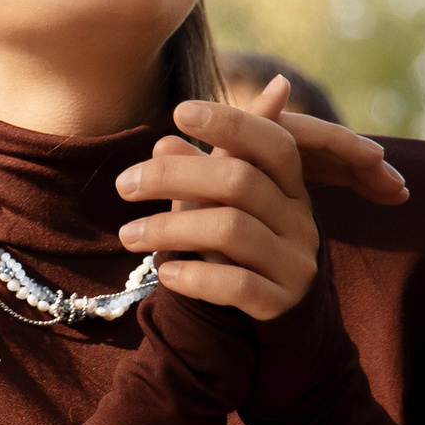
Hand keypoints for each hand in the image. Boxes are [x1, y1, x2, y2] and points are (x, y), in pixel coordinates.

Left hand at [114, 76, 393, 320]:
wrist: (275, 313)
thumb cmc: (239, 247)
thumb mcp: (221, 206)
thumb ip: (199, 174)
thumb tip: (165, 141)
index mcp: (289, 185)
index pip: (273, 142)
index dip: (231, 121)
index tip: (178, 111)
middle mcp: (301, 219)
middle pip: (239, 181)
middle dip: (173, 176)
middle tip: (123, 185)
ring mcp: (296, 261)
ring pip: (232, 230)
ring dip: (169, 229)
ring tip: (128, 234)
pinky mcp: (282, 302)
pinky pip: (238, 285)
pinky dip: (195, 277)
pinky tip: (165, 274)